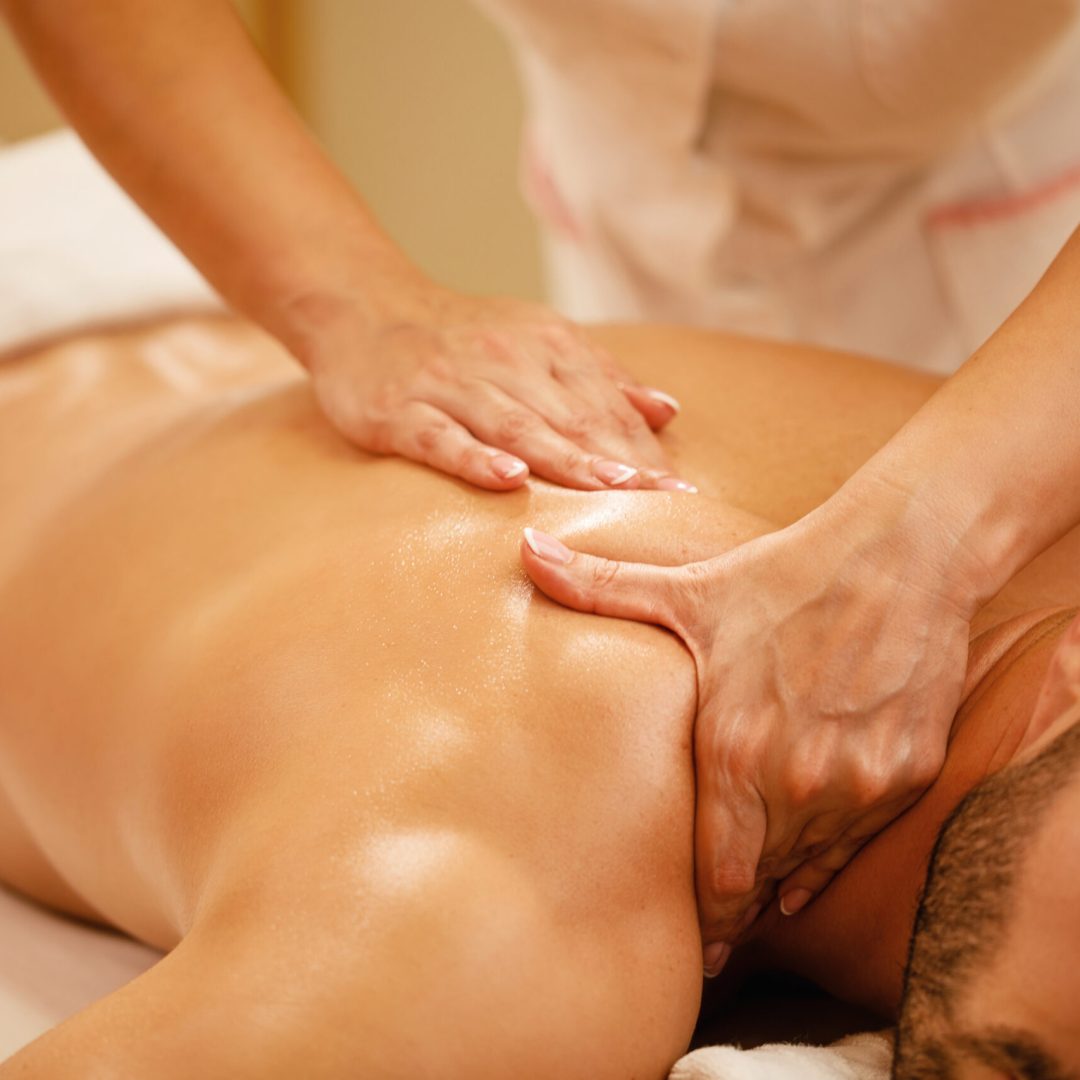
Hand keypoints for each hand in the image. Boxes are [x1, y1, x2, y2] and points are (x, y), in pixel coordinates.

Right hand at [301, 279, 687, 490]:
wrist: (361, 306)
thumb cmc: (458, 337)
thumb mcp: (534, 341)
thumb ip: (598, 377)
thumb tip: (665, 411)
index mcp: (544, 346)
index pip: (604, 403)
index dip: (645, 448)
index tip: (684, 490)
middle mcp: (504, 361)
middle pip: (572, 417)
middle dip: (623, 460)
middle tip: (668, 499)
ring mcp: (451, 386)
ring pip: (516, 427)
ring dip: (567, 459)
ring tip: (613, 488)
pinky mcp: (401, 411)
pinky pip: (441, 437)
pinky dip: (474, 458)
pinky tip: (507, 480)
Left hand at [519, 487, 977, 972]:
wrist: (900, 554)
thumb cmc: (784, 574)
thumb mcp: (688, 587)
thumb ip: (600, 587)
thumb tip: (524, 552)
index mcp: (735, 747)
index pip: (716, 873)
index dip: (706, 918)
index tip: (695, 944)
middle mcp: (798, 779)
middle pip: (761, 877)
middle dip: (737, 907)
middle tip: (716, 941)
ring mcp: (859, 782)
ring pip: (810, 863)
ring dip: (780, 882)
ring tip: (754, 904)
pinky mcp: (908, 773)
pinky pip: (860, 840)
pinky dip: (830, 859)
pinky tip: (806, 875)